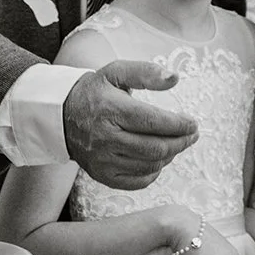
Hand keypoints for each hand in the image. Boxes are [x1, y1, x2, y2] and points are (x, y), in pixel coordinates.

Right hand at [64, 59, 198, 189]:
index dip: (179, 125)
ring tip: (176, 143)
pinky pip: (137, 181)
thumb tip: (175, 78)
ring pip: (149, 165)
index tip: (193, 123)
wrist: (61, 116)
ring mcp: (103, 161)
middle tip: (192, 135)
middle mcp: (106, 139)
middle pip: (155, 148)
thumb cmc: (94, 92)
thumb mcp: (116, 72)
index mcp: (111, 111)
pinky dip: (154, 172)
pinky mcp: (102, 175)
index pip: (154, 122)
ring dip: (170, 155)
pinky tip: (158, 159)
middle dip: (181, 142)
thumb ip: (146, 72)